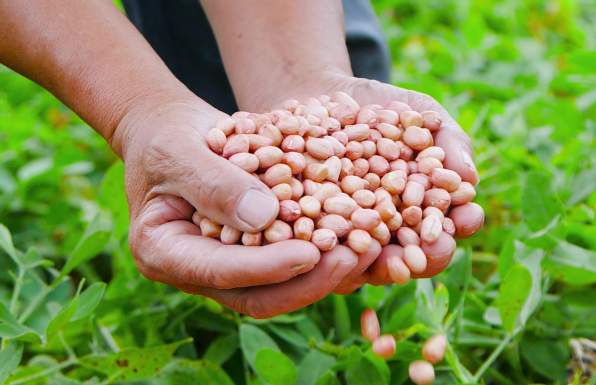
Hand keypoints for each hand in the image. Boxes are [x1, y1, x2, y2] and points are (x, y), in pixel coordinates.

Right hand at [112, 94, 360, 317]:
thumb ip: (214, 182)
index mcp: (164, 253)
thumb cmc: (166, 135)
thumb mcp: (179, 150)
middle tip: (357, 254)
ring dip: (331, 271)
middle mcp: (199, 272)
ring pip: (285, 286)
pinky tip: (363, 232)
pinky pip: (296, 262)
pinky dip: (330, 250)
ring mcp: (231, 266)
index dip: (267, 268)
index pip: (221, 272)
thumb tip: (264, 217)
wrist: (173, 131)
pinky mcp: (257, 252)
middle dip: (312, 279)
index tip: (311, 252)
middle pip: (260, 294)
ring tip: (371, 245)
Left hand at [251, 73, 484, 291]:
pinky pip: (315, 249)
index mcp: (420, 214)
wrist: (318, 97)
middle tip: (426, 251)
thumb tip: (470, 177)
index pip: (446, 226)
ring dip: (370, 262)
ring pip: (362, 266)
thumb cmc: (380, 107)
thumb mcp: (418, 113)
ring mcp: (346, 242)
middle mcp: (386, 237)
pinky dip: (320, 246)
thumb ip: (448, 141)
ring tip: (375, 249)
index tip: (466, 217)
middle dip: (421, 257)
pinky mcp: (307, 238)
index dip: (459, 225)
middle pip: (410, 259)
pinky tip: (324, 237)